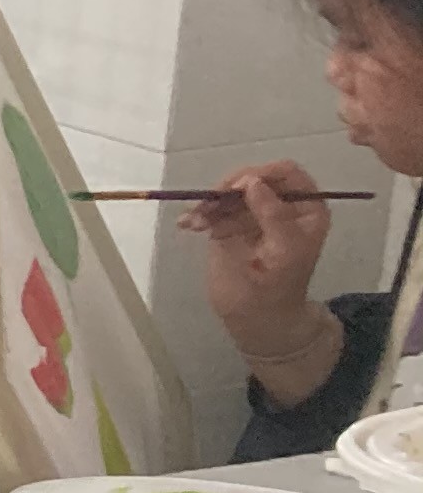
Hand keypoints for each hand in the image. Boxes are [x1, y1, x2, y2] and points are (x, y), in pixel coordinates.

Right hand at [189, 158, 339, 393]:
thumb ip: (273, 214)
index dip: (262, 174)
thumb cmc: (278, 288)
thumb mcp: (284, 250)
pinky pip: (213, 211)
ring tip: (195, 221)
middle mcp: (280, 206)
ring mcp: (253, 215)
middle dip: (229, 188)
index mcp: (305, 208)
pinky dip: (199, 214)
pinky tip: (188, 225)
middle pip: (253, 179)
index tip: (236, 188)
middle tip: (209, 202)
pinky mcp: (229, 227)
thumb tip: (251, 182)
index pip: (286, 173)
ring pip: (229, 194)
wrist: (257, 318)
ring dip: (209, 202)